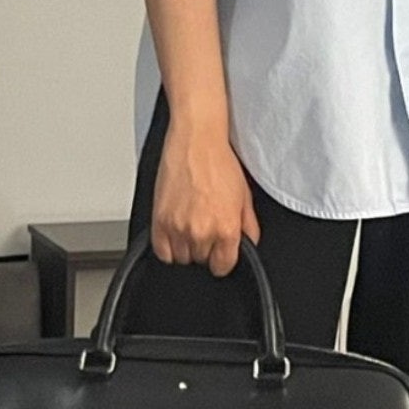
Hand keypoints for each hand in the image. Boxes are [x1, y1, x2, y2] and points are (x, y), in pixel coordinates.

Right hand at [151, 114, 260, 276]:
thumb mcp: (245, 197)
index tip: (219, 251)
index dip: (222, 259)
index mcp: (226, 230)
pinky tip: (175, 231)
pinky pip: (162, 251)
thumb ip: (249, 227)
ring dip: (186, 246)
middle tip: (205, 226)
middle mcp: (202, 232)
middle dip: (204, 248)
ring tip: (190, 225)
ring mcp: (178, 228)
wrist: (197, 142)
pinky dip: (168, 246)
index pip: (223, 267)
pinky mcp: (160, 221)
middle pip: (201, 261)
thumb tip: (248, 244)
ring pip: (181, 258)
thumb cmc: (220, 164)